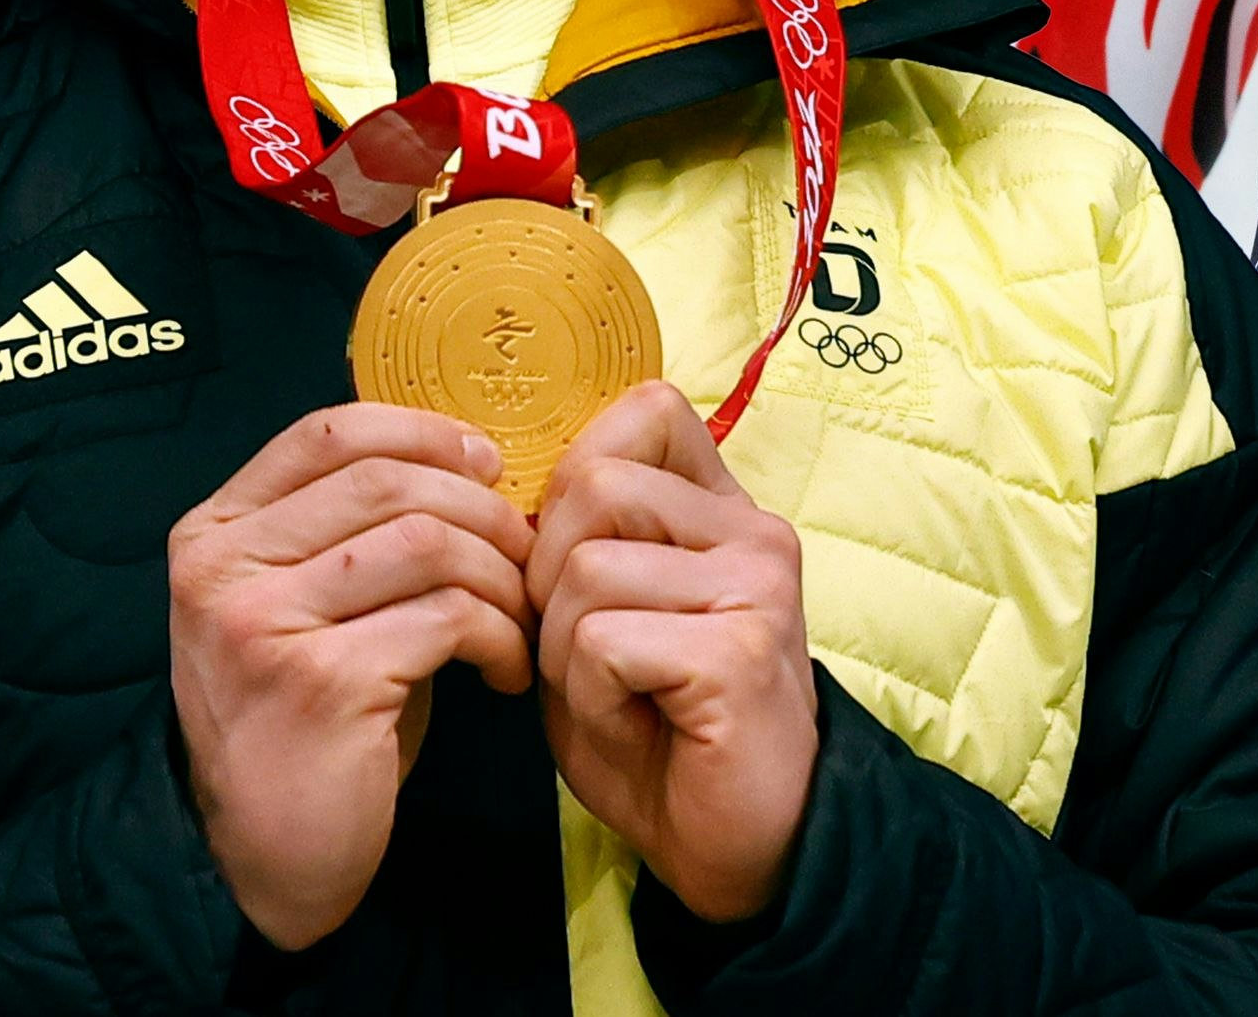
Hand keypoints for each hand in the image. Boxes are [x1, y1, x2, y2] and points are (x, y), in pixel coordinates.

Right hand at [169, 403, 538, 948]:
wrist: (269, 850)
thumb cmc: (311, 716)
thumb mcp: (307, 604)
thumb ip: (353, 530)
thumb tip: (475, 459)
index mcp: (215, 533)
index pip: (329, 432)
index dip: (424, 432)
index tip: (488, 462)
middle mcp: (223, 569)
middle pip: (389, 481)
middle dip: (483, 511)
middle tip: (528, 557)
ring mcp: (263, 625)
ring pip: (427, 542)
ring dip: (500, 575)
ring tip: (520, 618)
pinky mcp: (321, 683)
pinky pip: (447, 617)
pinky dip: (499, 636)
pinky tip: (505, 671)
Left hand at [528, 380, 817, 924]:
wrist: (739, 848)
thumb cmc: (661, 736)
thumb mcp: (605, 624)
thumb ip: (576, 553)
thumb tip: (502, 498)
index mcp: (724, 513)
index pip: (647, 410)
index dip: (575, 468)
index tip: (561, 554)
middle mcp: (753, 532)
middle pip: (592, 486)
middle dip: (545, 577)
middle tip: (578, 654)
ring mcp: (756, 585)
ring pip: (585, 570)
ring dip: (563, 653)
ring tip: (612, 698)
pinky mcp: (738, 649)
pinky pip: (602, 642)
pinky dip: (589, 698)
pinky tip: (632, 727)